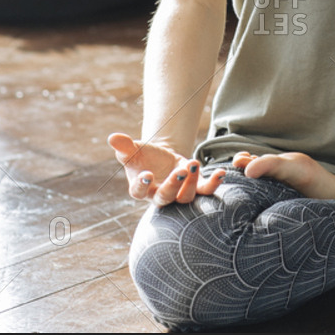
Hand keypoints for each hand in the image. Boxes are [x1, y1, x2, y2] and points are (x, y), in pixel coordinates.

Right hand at [108, 132, 226, 205]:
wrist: (161, 158)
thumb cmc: (143, 156)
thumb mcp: (133, 149)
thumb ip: (124, 146)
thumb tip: (112, 137)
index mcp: (141, 188)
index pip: (138, 192)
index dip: (142, 185)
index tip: (146, 175)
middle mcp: (159, 195)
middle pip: (165, 197)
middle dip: (173, 186)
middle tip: (180, 171)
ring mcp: (178, 193)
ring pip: (185, 197)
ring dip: (191, 183)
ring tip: (193, 164)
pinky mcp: (195, 187)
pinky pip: (205, 191)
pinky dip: (214, 184)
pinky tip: (221, 172)